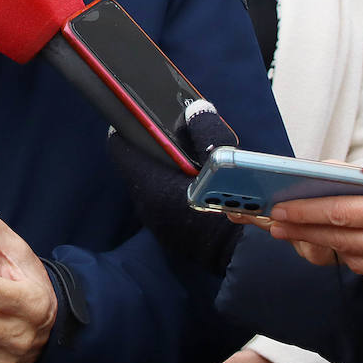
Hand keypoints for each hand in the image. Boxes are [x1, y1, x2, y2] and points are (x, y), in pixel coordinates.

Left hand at [106, 128, 240, 270]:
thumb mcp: (223, 159)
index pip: (121, 147)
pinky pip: (161, 200)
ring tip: (185, 160)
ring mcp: (155, 220)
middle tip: (172, 137)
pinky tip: (192, 184)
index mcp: (151, 183)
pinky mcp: (166, 231)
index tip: (140, 119)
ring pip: (149, 183)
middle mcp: (145, 202)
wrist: (241, 254)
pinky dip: (171, 189)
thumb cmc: (230, 205)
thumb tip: (195, 108)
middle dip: (152, 149)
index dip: (130, 129)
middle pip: (137, 164)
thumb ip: (206, 130)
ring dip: (162, 170)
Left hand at [266, 152, 362, 305]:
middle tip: (274, 225)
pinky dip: (357, 259)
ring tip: (298, 235)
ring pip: (355, 256)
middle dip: (303, 230)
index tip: (281, 207)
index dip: (308, 210)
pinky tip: (348, 250)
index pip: (345, 211)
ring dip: (324, 245)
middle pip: (340, 236)